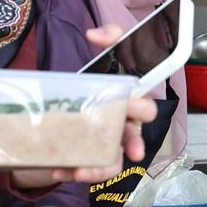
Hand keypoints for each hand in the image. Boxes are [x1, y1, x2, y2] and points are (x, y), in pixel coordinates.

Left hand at [10, 24, 154, 188]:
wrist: (62, 114)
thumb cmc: (92, 88)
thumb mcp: (102, 56)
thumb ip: (108, 37)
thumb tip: (94, 34)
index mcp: (129, 103)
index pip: (146, 105)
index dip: (145, 108)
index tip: (139, 110)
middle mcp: (123, 126)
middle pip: (135, 137)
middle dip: (135, 143)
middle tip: (134, 150)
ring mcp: (107, 146)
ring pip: (114, 162)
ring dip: (102, 169)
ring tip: (83, 171)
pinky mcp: (90, 160)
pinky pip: (91, 171)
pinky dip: (76, 172)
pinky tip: (61, 170)